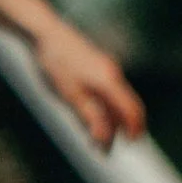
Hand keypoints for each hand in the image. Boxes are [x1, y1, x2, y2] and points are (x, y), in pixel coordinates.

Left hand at [21, 6, 144, 152]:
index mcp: (108, 80)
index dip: (134, 127)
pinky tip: (93, 119)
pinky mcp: (99, 66)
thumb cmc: (56, 63)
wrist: (47, 33)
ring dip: (113, 120)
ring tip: (98, 140)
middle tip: (112, 148)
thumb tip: (104, 138)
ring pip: (117, 99)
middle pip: (128, 104)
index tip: (132, 144)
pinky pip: (109, 91)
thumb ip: (90, 116)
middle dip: (124, 127)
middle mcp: (113, 73)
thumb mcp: (71, 95)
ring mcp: (107, 68)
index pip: (131, 108)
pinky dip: (106, 107)